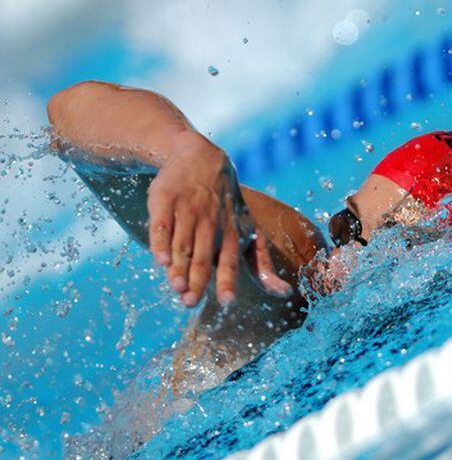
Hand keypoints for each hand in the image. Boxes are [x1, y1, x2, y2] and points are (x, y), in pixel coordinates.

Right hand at [146, 131, 285, 305]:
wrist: (200, 158)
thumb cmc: (227, 206)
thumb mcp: (249, 230)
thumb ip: (261, 263)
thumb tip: (284, 293)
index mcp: (231, 233)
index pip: (230, 260)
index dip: (228, 280)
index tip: (226, 300)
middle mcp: (210, 222)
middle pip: (204, 256)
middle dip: (198, 280)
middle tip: (190, 302)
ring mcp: (188, 210)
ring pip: (183, 243)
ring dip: (179, 266)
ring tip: (177, 287)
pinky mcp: (165, 199)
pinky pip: (162, 224)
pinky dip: (160, 242)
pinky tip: (160, 259)